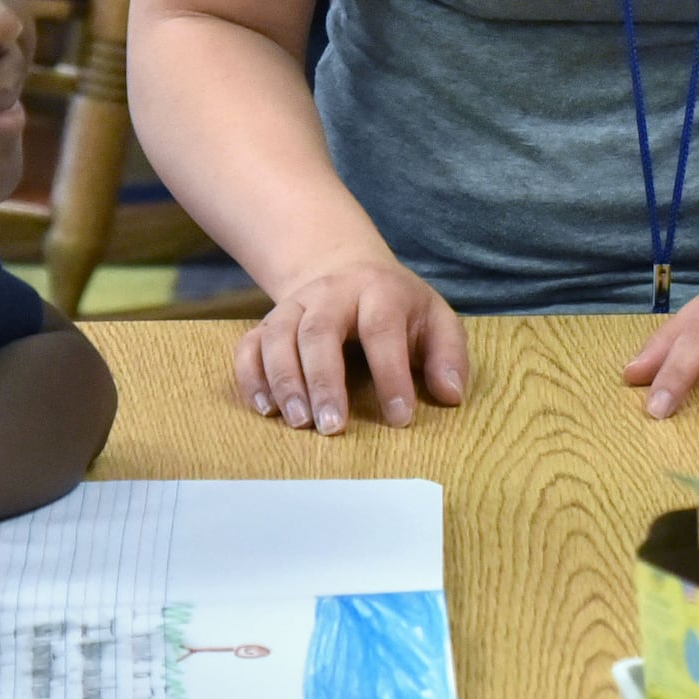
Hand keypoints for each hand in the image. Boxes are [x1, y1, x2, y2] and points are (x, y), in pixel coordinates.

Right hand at [234, 255, 467, 433]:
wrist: (345, 271)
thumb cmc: (397, 308)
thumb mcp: (435, 319)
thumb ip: (448, 355)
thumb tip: (450, 395)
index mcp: (378, 291)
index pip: (381, 329)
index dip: (390, 374)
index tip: (399, 418)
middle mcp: (330, 294)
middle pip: (319, 332)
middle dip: (324, 381)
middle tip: (332, 427)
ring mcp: (293, 306)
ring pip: (278, 337)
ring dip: (284, 381)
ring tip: (298, 422)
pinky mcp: (266, 323)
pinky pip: (248, 347)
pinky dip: (251, 377)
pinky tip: (266, 409)